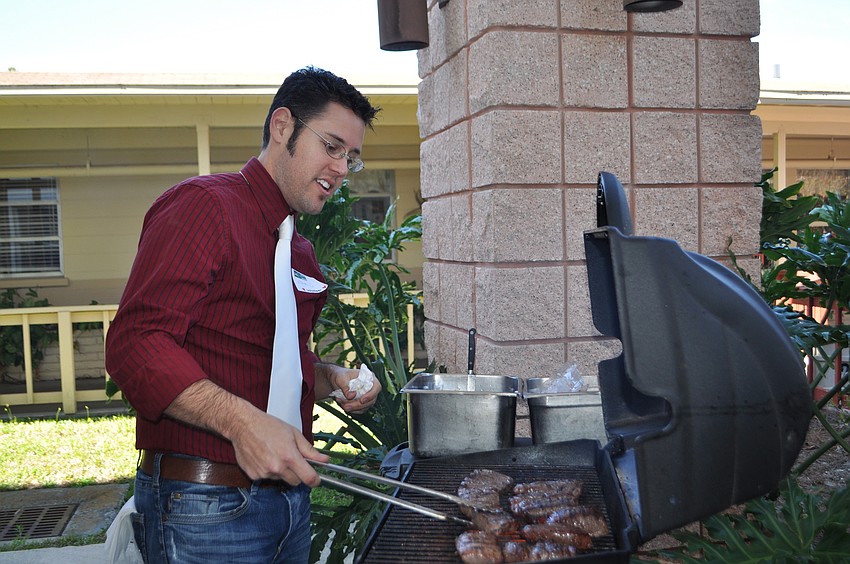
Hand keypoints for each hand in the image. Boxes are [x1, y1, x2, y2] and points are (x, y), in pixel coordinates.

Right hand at [165, 379, 327, 486]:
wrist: (243, 425)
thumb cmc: (268, 426)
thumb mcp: (293, 434)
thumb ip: (309, 450)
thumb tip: (324, 460)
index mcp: (289, 457)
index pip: (308, 478)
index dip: (315, 480)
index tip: (316, 479)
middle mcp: (277, 468)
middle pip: (295, 482)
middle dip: (298, 474)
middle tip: (292, 460)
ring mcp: (264, 473)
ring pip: (281, 479)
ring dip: (282, 471)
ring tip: (274, 454)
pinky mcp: (253, 476)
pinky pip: (267, 478)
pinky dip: (268, 471)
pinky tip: (264, 457)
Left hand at [328, 366, 381, 413]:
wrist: (337, 380)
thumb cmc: (340, 376)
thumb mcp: (341, 378)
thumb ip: (345, 387)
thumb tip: (351, 396)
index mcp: (369, 377)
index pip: (377, 386)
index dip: (371, 395)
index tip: (362, 400)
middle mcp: (370, 387)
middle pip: (371, 400)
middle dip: (358, 405)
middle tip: (346, 406)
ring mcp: (367, 396)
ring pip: (365, 406)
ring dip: (354, 408)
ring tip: (342, 405)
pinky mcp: (362, 403)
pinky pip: (360, 410)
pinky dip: (352, 410)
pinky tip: (343, 406)